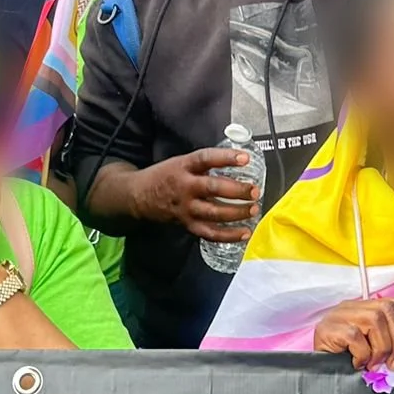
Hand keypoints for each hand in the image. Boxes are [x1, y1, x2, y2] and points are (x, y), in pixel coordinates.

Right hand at [128, 148, 261, 240]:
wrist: (138, 196)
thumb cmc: (165, 176)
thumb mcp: (180, 162)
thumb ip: (204, 164)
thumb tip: (237, 160)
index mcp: (183, 166)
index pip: (206, 159)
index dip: (226, 158)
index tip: (246, 158)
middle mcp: (185, 187)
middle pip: (213, 189)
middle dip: (237, 190)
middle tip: (254, 191)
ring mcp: (186, 208)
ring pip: (214, 213)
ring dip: (237, 213)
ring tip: (253, 209)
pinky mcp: (187, 224)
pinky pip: (210, 233)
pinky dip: (229, 235)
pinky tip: (245, 233)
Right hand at [314, 289, 393, 369]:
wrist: (321, 376)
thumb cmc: (350, 360)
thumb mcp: (377, 343)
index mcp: (365, 307)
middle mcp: (352, 306)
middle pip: (387, 310)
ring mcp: (338, 316)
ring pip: (374, 321)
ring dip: (381, 349)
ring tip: (374, 365)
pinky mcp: (328, 329)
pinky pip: (355, 336)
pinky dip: (363, 354)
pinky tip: (358, 364)